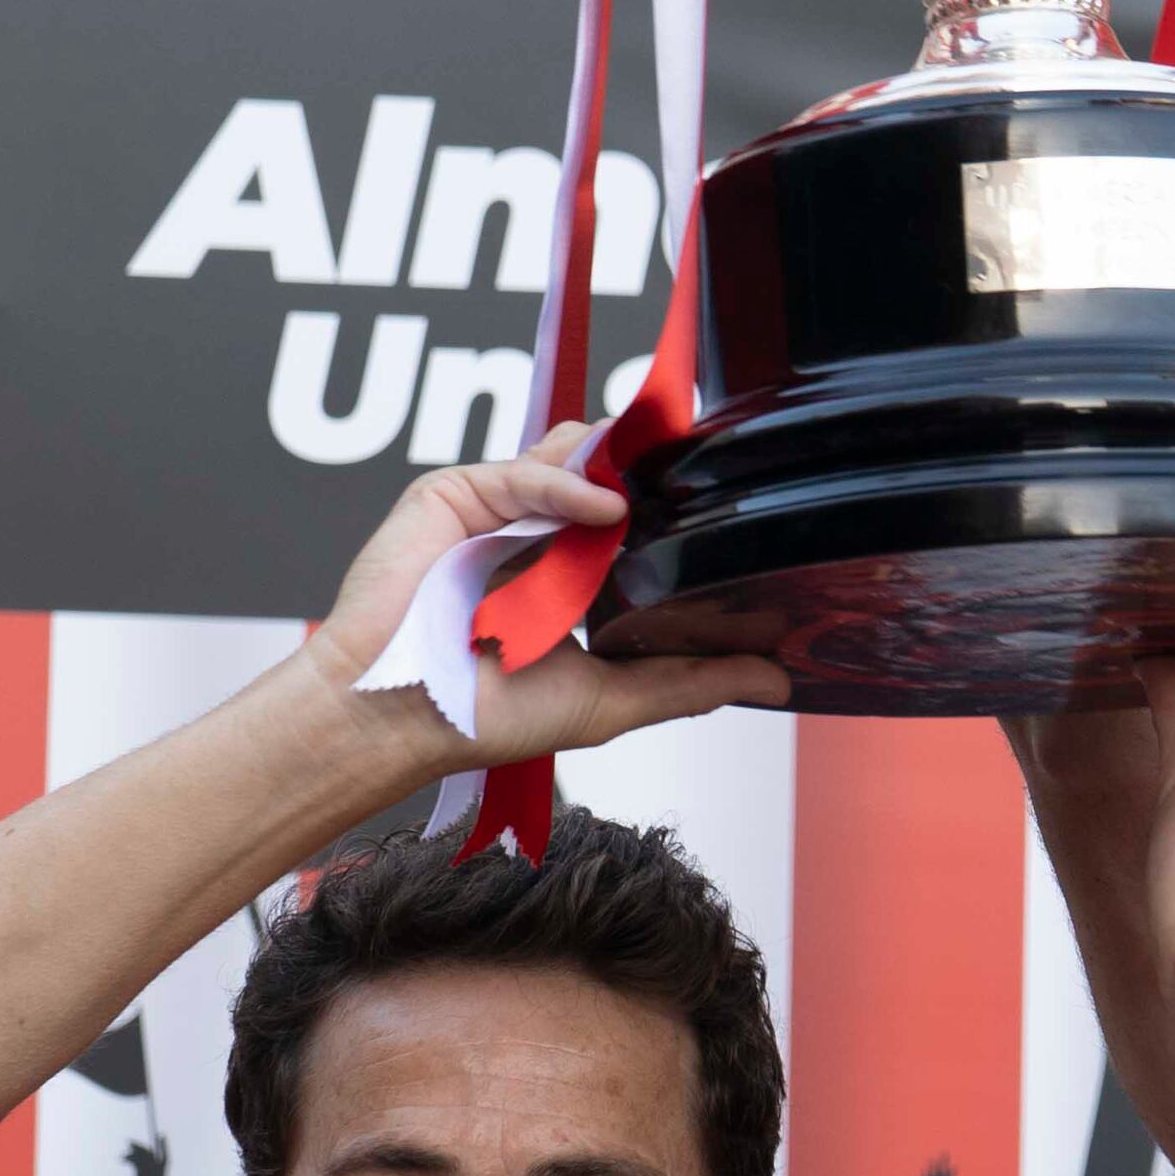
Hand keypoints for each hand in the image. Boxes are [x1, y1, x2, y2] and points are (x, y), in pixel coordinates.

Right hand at [302, 433, 787, 767]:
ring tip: (656, 490)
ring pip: (567, 457)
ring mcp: (495, 509)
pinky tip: (604, 508)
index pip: (633, 516)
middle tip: (707, 476)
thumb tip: (777, 677)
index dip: (674, 506)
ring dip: (615, 468)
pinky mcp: (455, 493)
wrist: (398, 718)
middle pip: (605, 474)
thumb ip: (690, 682)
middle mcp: (535, 534)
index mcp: (569, 573)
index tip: (729, 502)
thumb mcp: (610, 699)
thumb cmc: (483, 716)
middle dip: (652, 474)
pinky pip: (522, 471)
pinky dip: (567, 483)